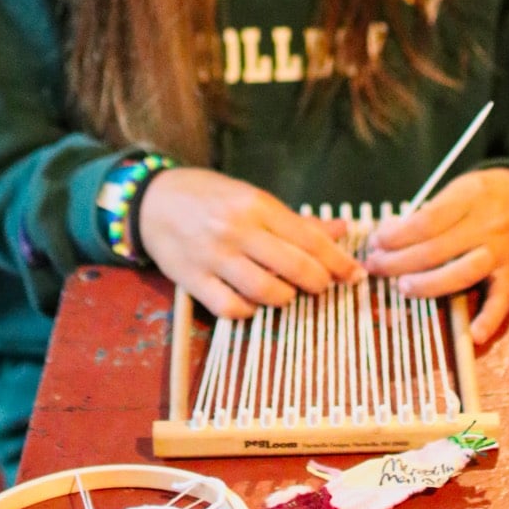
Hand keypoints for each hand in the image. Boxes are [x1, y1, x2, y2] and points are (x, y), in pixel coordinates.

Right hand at [137, 168, 364, 318]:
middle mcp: (237, 230)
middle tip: (323, 287)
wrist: (152, 200)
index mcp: (257, 205)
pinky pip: (231, 308)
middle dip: (319, 283)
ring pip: (267, 291)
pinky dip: (249, 311)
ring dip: (286, 298)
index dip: (339, 262)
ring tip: (287, 292)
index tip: (355, 275)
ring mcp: (214, 257)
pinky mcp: (192, 280)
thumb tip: (341, 231)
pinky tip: (253, 302)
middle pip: (295, 267)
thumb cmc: (210, 198)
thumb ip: (297, 221)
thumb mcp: (254, 198)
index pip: (310, 239)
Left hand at [364, 168, 508, 344]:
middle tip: (375, 267)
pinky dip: (489, 318)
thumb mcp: (462, 189)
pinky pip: (502, 299)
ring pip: (461, 273)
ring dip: (428, 284)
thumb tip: (391, 233)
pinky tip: (473, 335)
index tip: (376, 242)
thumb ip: (432, 212)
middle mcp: (485, 225)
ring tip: (403, 288)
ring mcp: (500, 252)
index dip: (397, 235)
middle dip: (398, 262)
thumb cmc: (491, 195)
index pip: (426, 221)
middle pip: (435, 249)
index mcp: (469, 198)